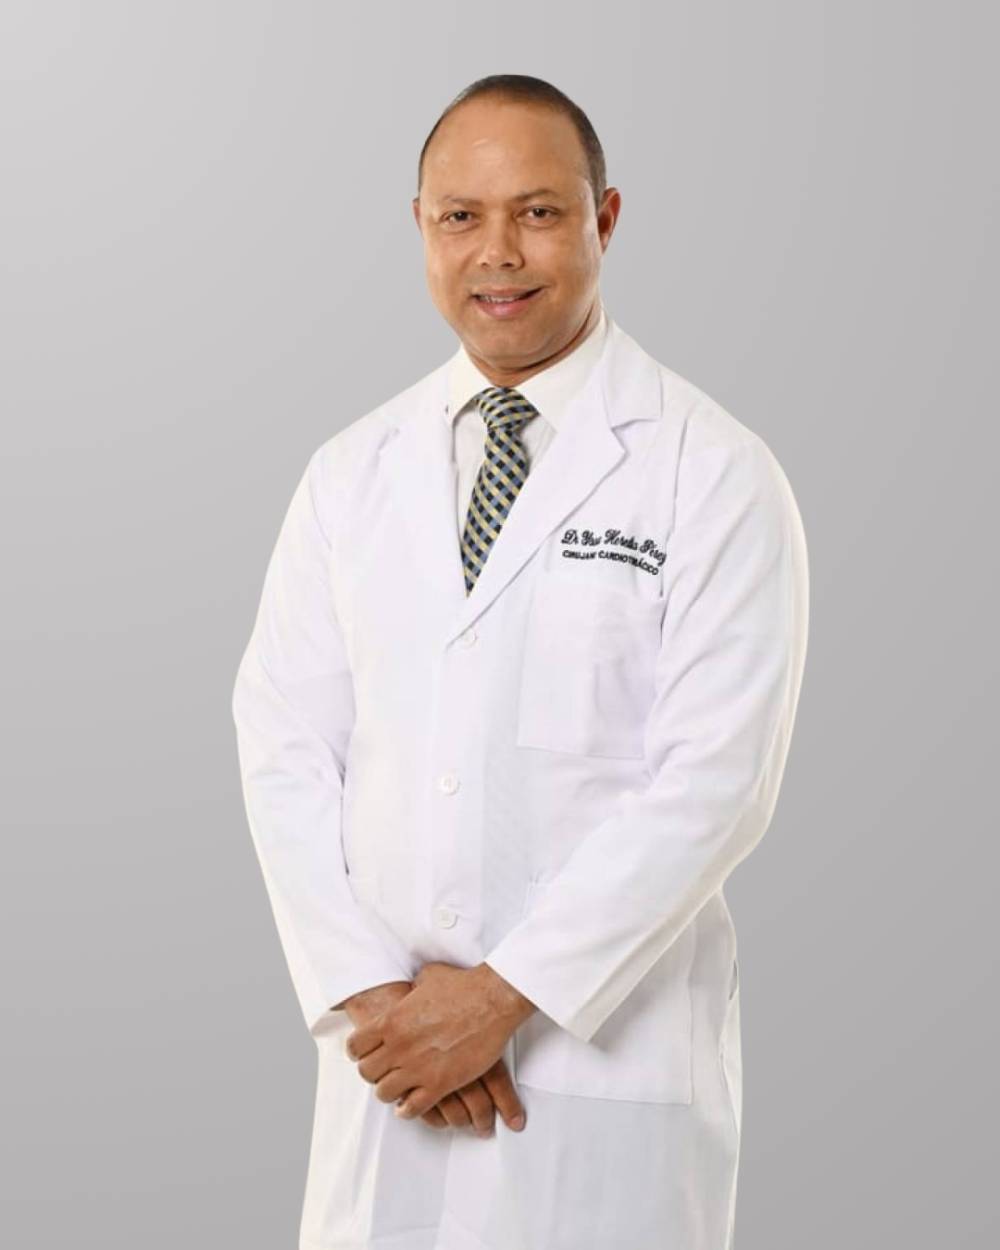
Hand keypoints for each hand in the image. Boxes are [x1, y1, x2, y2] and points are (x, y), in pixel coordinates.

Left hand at [344, 961, 535, 1123]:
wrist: (493, 1000)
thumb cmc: (464, 986)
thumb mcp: (428, 976)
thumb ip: (413, 988)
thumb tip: (413, 988)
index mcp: (392, 1020)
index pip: (356, 1046)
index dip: (360, 1051)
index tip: (367, 1052)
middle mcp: (399, 1046)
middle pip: (367, 1073)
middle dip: (374, 1072)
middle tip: (384, 1070)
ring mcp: (418, 1067)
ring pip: (384, 1094)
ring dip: (390, 1091)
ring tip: (398, 1087)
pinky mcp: (440, 1084)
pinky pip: (412, 1109)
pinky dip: (409, 1109)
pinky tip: (412, 1103)